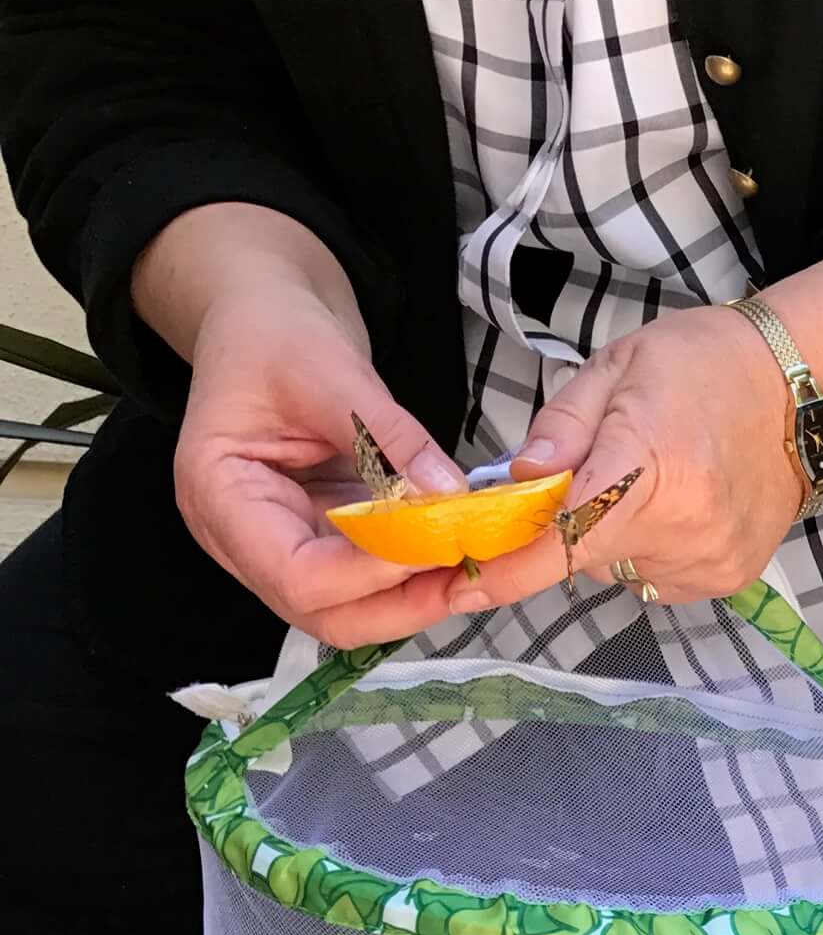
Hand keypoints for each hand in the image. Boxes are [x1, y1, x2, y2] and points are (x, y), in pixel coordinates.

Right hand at [150, 209, 469, 644]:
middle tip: (481, 575)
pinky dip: (423, 575)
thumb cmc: (274, 332)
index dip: (374, 572)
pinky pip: (374, 581)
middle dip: (408, 604)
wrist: (263, 319)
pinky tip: (471, 554)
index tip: (442, 541)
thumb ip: (387, 434)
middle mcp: (244, 542)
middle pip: (328, 615)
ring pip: (357, 612)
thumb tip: (451, 494)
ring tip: (489, 570)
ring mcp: (285, 548)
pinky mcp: (324, 544)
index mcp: (220, 496)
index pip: (298, 576)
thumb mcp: (328, 366)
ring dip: (424, 598)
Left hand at [445, 306, 798, 617]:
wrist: (804, 397)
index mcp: (648, 464)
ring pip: (620, 569)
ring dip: (616, 536)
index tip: (461, 588)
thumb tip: (517, 480)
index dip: (508, 570)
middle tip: (605, 467)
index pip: (563, 537)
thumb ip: (562, 425)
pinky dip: (651, 550)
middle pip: (585, 555)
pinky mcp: (726, 579)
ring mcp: (707, 560)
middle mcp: (680, 527)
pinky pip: (656, 578)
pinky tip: (682, 507)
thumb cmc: (706, 368)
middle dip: (574, 522)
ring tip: (660, 481)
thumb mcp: (620, 368)